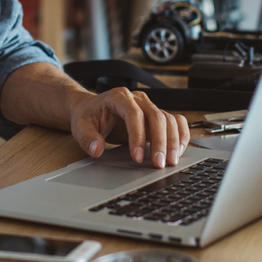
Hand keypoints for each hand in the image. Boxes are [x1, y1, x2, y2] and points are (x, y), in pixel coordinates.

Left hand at [70, 89, 189, 168]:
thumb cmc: (88, 116)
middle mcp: (138, 99)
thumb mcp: (80, 127)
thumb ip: (87, 138)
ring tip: (171, 161)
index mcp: (118, 97)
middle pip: (156, 116)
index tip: (137, 157)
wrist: (92, 109)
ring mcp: (149, 106)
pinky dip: (181, 135)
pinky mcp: (156, 116)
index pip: (133, 113)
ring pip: (169, 119)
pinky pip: (176, 121)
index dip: (137, 135)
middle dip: (160, 142)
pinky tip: (178, 151)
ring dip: (173, 141)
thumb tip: (97, 148)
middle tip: (159, 164)